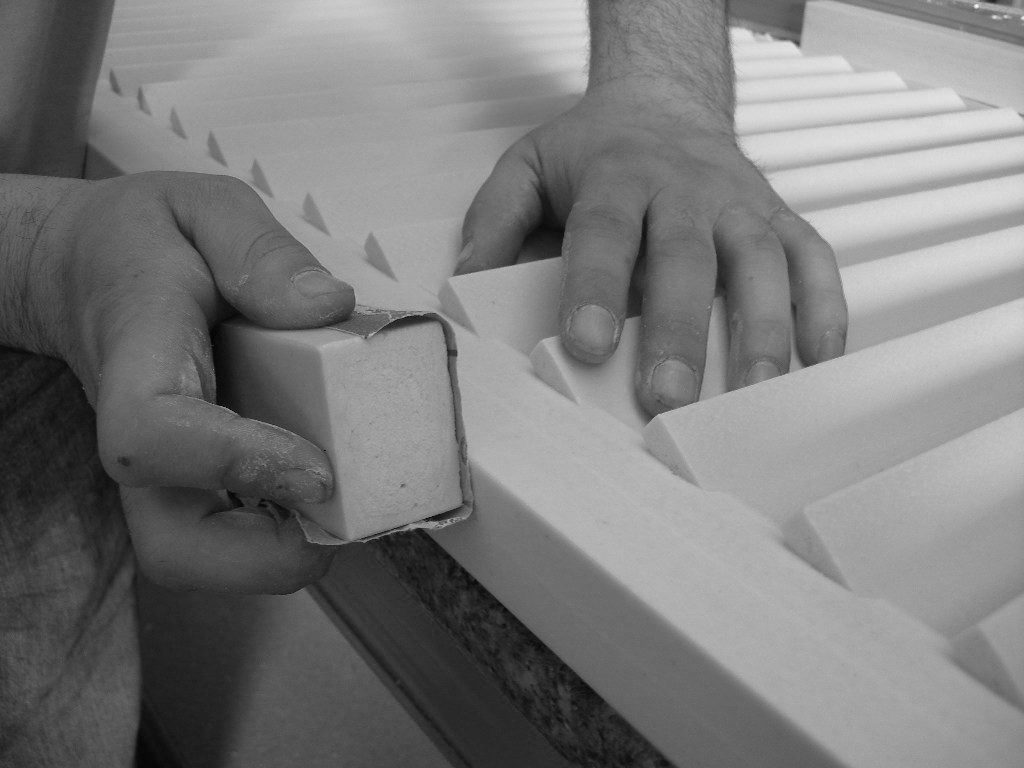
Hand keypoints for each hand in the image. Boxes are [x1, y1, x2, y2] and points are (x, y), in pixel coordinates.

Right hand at [35, 172, 354, 591]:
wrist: (78, 269)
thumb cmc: (139, 241)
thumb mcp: (203, 208)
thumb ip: (260, 249)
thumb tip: (328, 305)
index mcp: (137, 358)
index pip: (153, 435)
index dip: (231, 463)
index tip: (314, 466)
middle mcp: (140, 433)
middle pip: (171, 544)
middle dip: (263, 557)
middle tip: (342, 516)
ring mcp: (157, 469)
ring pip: (195, 557)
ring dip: (277, 555)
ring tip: (346, 507)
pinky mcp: (183, 480)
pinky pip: (223, 537)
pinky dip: (278, 535)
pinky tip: (329, 492)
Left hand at [458, 77, 847, 415]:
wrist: (663, 100)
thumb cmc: (594, 149)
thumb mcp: (528, 167)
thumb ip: (496, 221)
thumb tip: (468, 282)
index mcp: (617, 177)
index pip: (605, 233)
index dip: (595, 288)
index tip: (587, 345)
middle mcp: (684, 189)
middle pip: (687, 259)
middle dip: (679, 331)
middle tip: (665, 397)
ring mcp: (738, 203)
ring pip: (761, 263)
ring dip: (763, 330)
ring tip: (756, 394)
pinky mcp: (777, 216)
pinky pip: (813, 260)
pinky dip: (824, 310)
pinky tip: (818, 361)